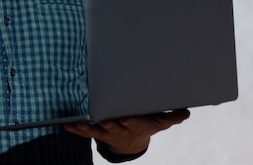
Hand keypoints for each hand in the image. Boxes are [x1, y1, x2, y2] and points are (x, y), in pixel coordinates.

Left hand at [65, 109, 189, 155]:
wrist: (131, 142)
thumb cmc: (145, 125)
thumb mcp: (159, 122)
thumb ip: (172, 116)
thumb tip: (186, 111)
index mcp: (134, 125)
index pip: (131, 123)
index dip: (128, 121)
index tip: (125, 118)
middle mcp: (119, 129)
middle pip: (111, 127)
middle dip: (106, 123)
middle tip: (100, 118)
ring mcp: (106, 132)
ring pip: (95, 130)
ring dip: (85, 126)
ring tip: (75, 122)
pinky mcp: (96, 132)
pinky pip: (84, 131)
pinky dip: (75, 128)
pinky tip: (66, 124)